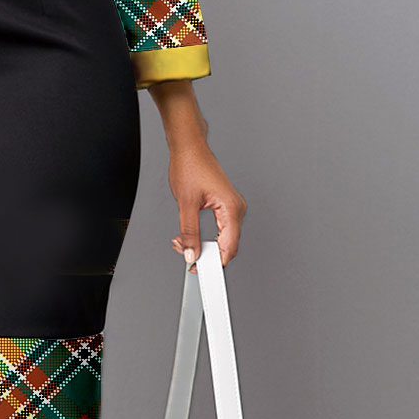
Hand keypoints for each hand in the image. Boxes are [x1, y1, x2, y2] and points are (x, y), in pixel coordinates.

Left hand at [168, 141, 245, 271]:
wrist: (189, 147)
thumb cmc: (190, 166)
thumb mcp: (185, 204)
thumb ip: (189, 232)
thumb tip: (191, 253)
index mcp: (231, 208)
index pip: (229, 247)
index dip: (214, 263)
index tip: (200, 271)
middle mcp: (236, 208)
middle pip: (227, 245)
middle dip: (205, 254)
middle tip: (184, 253)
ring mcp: (232, 207)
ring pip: (222, 239)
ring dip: (203, 245)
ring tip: (182, 242)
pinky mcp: (225, 206)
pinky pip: (220, 229)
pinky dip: (205, 236)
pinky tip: (190, 237)